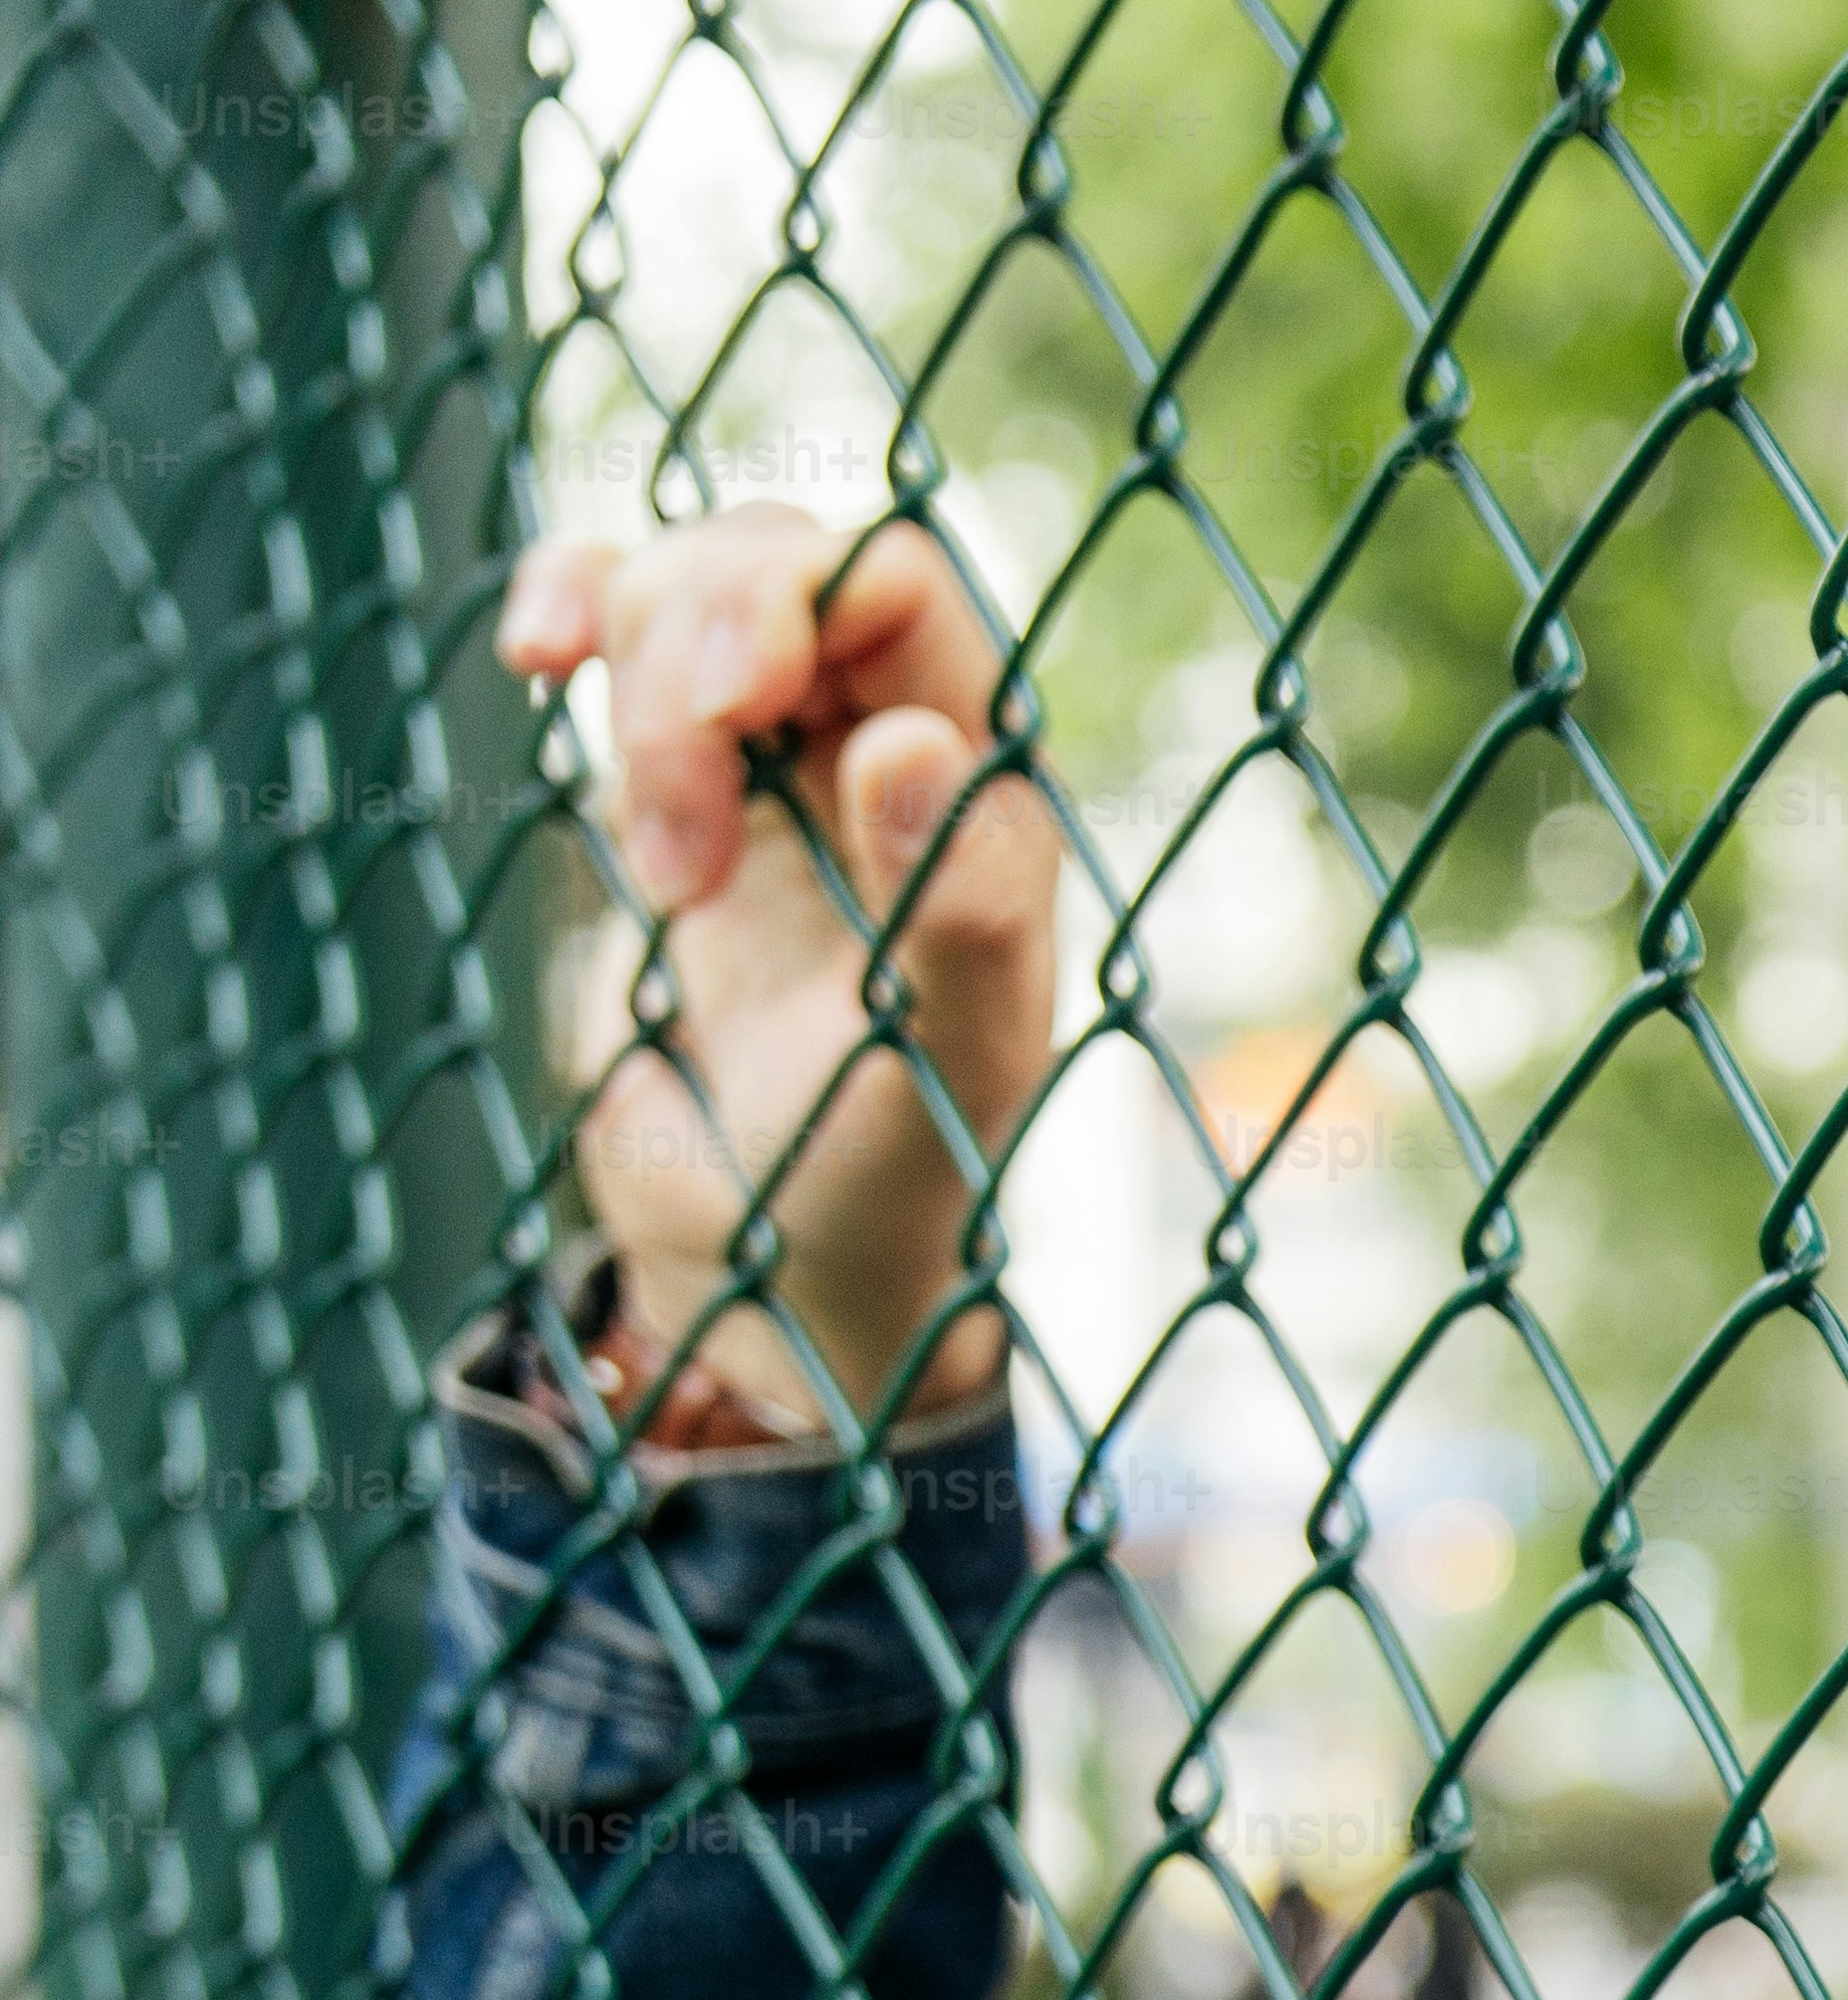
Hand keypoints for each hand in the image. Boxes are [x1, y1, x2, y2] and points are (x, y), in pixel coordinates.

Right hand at [498, 510, 1063, 1429]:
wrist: (777, 1261)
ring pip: (687, 584)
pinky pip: (617, 627)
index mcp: (986, 786)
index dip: (798, 598)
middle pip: (777, 565)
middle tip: (684, 863)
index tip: (724, 709)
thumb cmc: (890, 1172)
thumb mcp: (943, 1063)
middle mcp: (889, 740)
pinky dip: (568, 606)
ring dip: (634, 684)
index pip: (899, 583)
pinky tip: (536, 654)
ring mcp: (775, 752)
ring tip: (668, 880)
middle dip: (695, 653)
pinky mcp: (674, 780)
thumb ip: (949, 910)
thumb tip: (908, 741)